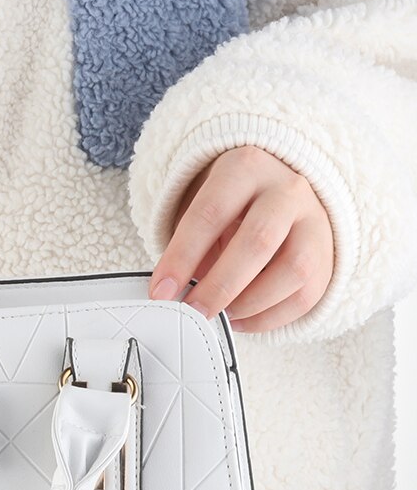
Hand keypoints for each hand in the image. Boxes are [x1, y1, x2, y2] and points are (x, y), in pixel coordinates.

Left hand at [148, 145, 333, 331]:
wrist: (280, 187)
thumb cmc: (231, 203)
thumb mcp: (202, 205)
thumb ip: (189, 243)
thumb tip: (172, 292)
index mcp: (245, 169)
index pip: (210, 214)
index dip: (182, 257)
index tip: (160, 292)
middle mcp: (287, 190)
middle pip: (257, 241)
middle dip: (219, 286)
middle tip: (192, 310)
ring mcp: (315, 221)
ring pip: (293, 270)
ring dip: (250, 303)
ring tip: (221, 315)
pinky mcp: (329, 254)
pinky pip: (307, 295)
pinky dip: (270, 318)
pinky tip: (242, 321)